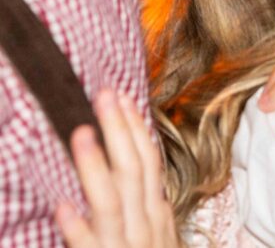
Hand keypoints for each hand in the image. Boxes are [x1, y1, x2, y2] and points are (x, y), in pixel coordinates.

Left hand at [56, 90, 177, 247]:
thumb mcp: (156, 238)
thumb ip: (144, 208)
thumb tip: (126, 171)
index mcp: (157, 215)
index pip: (149, 162)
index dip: (135, 130)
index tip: (122, 97)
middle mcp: (146, 226)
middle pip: (134, 171)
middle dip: (119, 131)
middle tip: (103, 94)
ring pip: (113, 202)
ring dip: (96, 167)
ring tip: (80, 134)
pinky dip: (80, 228)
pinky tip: (63, 208)